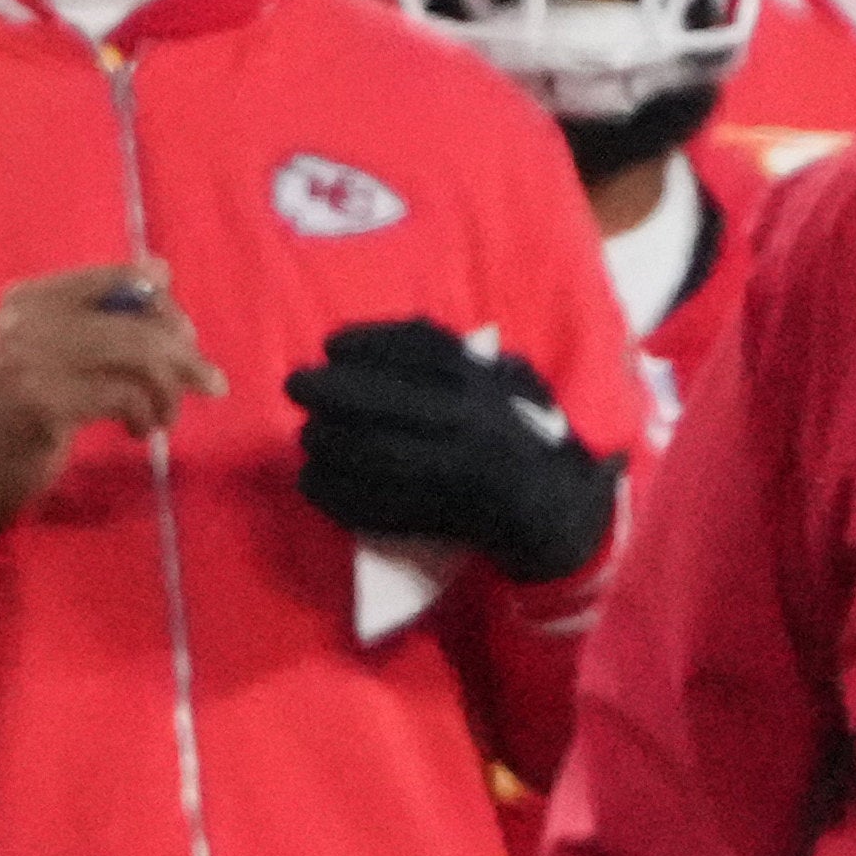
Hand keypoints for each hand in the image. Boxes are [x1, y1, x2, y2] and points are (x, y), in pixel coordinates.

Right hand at [0, 263, 222, 528]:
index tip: (188, 339)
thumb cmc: (26, 404)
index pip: (121, 279)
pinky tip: (138, 430)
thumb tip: (162, 271)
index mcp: (33, 296)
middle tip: (208, 385)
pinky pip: (124, 397)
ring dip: (170, 391)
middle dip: (186, 356)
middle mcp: (27, 318)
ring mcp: (30, 359)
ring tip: (166, 415)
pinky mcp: (41, 402)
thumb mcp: (57, 351)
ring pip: (138, 356)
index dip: (166, 308)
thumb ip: (103, 317)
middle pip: (139, 323)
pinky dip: (146, 416)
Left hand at [286, 319, 617, 585]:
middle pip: (384, 403)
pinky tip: (314, 480)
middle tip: (295, 386)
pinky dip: (337, 493)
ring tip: (308, 437)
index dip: (366, 345)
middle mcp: (474, 426)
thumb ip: (457, 357)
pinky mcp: (444, 518)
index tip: (329, 346)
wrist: (561, 513)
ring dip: (327, 443)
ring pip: (374, 455)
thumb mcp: (511, 380)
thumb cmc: (525, 437)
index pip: (418, 354)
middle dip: (329, 392)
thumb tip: (386, 338)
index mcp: (489, 390)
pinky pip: (378, 505)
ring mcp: (459, 475)